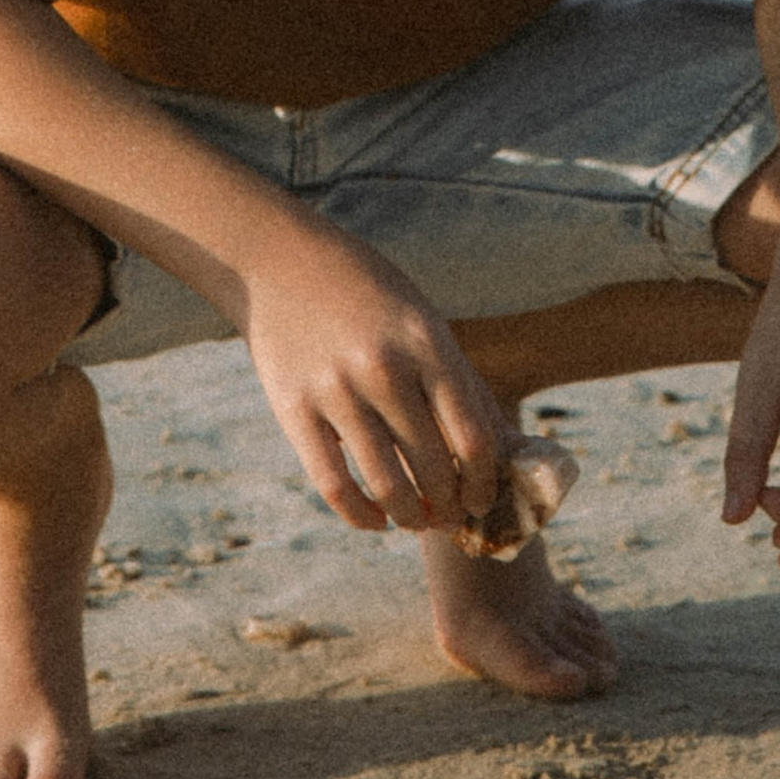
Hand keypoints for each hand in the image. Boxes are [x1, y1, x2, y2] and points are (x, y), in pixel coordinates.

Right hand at [238, 224, 513, 535]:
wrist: (278, 259)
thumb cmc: (366, 292)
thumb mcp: (420, 319)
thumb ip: (457, 381)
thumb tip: (501, 453)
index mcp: (426, 342)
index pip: (473, 437)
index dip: (484, 483)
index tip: (482, 500)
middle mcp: (384, 366)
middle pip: (433, 467)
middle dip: (449, 507)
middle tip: (450, 518)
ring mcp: (336, 389)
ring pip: (387, 485)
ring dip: (408, 517)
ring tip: (414, 520)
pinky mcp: (294, 409)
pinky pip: (334, 486)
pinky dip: (361, 517)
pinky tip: (375, 520)